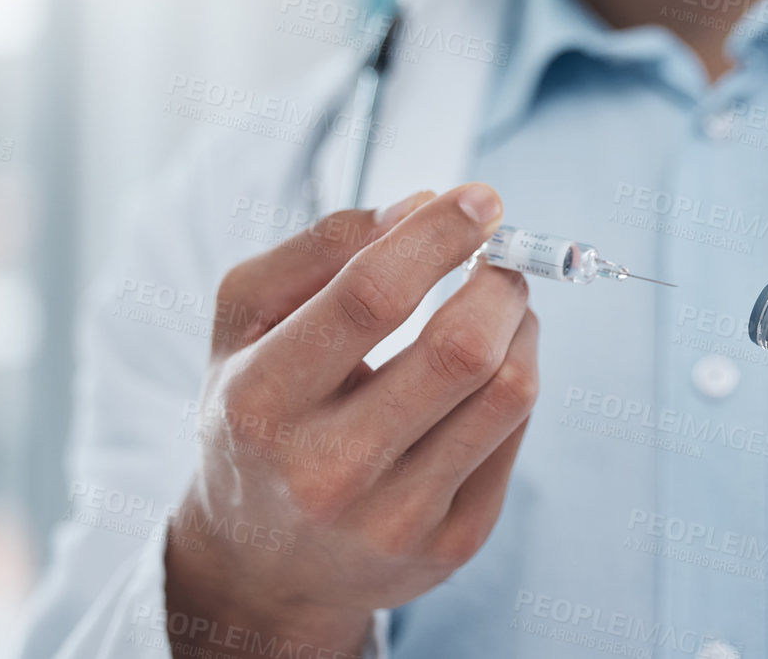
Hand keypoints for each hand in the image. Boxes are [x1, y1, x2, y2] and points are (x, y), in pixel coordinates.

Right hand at [164, 185, 537, 658]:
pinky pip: (516, 433)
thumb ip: (318, 249)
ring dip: (522, 324)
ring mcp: (395, 519)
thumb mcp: (245, 325)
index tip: (481, 199)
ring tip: (500, 306)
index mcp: (261, 402)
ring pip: (508, 390)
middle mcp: (327, 471)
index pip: (372, 298)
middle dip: (499, 281)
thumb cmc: (257, 416)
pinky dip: (516, 377)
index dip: (440, 236)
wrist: (258, 569)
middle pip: (460, 348)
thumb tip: (422, 206)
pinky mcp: (452, 544)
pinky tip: (487, 370)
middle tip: (499, 257)